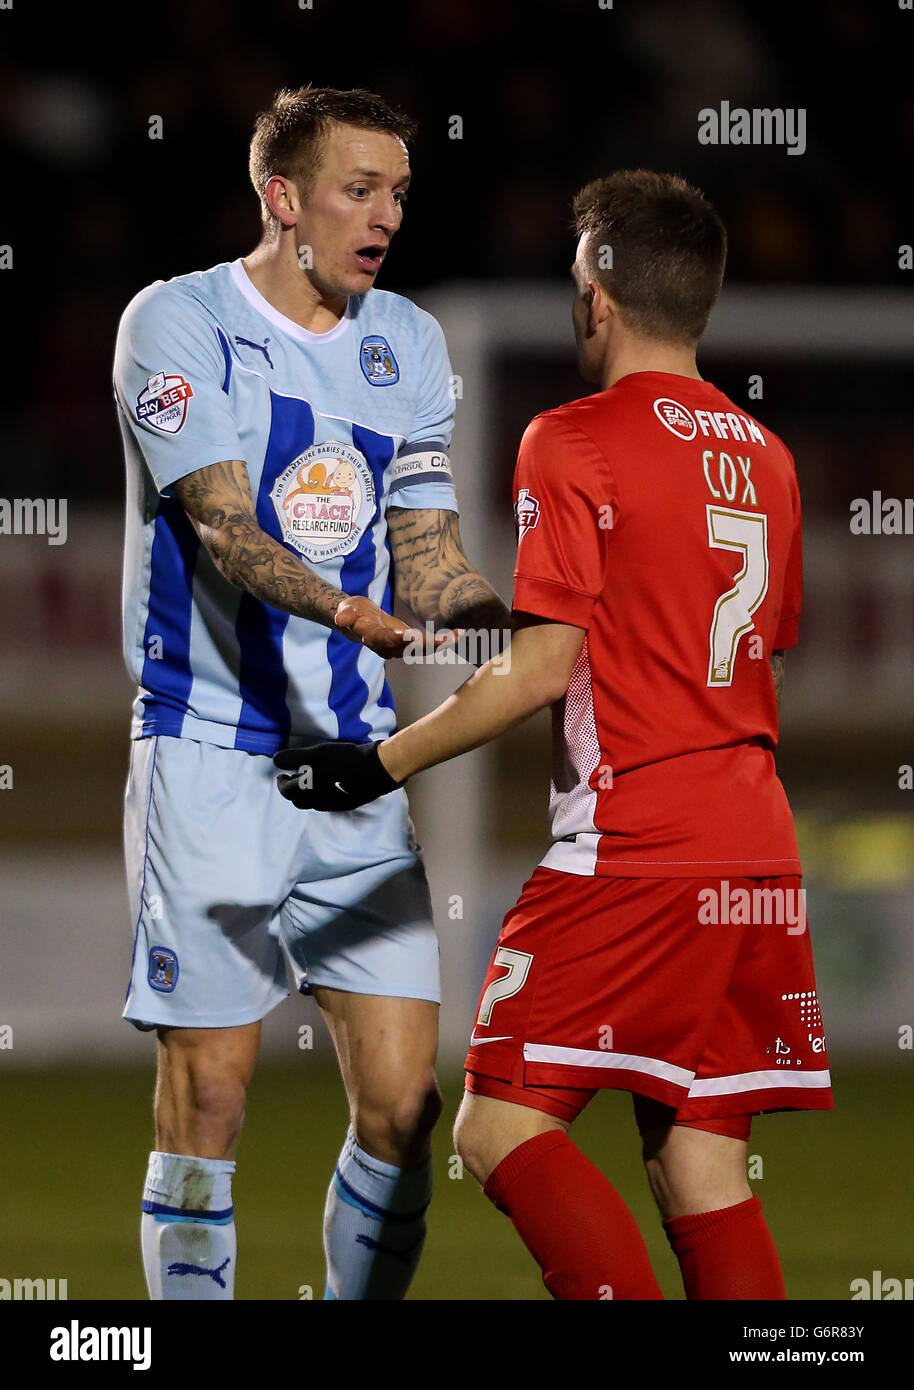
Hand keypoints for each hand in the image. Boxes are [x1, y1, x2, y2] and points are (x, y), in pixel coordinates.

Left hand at [273, 740, 402, 811]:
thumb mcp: (319, 753)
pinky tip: (327, 783)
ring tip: (309, 779)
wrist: (379, 769)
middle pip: (299, 802)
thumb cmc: (347, 760)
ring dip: (306, 793)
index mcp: (311, 791)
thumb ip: (295, 757)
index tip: (281, 774)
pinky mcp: (348, 804)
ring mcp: (336, 806)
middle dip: (292, 790)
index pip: (288, 792)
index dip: (281, 783)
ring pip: (314, 803)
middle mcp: (321, 802)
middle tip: (292, 777)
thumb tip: (276, 760)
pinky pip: (327, 803)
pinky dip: (320, 795)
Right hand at [334, 596, 452, 659]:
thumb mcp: (346, 608)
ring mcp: (399, 648)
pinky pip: (427, 644)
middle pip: (409, 647)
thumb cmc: (352, 612)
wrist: (356, 621)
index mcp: (374, 638)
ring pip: (422, 648)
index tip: (410, 635)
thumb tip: (341, 619)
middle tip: (446, 639)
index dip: (397, 639)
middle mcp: (388, 647)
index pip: (386, 640)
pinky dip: (443, 640)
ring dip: (440, 643)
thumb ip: (345, 614)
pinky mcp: (409, 644)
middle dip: (428, 644)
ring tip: (458, 635)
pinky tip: (459, 633)